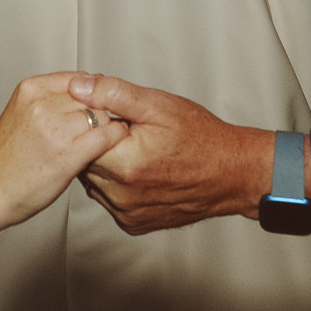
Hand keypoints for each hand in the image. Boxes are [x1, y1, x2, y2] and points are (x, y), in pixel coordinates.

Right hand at [0, 73, 131, 239]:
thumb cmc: (5, 158)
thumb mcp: (21, 112)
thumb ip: (50, 99)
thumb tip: (88, 89)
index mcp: (31, 89)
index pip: (80, 79)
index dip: (94, 94)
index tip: (98, 106)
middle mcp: (43, 104)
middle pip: (93, 97)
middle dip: (101, 112)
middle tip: (99, 127)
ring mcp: (56, 128)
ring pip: (102, 116)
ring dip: (107, 127)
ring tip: (99, 140)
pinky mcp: (68, 154)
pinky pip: (106, 136)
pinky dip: (114, 139)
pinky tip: (111, 145)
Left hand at [66, 73, 271, 234]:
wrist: (232, 175)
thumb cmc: (202, 139)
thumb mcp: (158, 105)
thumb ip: (113, 94)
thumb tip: (79, 87)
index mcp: (122, 164)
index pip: (79, 139)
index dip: (93, 122)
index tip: (114, 116)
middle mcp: (121, 195)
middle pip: (85, 162)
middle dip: (100, 144)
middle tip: (130, 133)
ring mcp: (126, 213)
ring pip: (95, 182)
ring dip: (108, 166)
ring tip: (138, 152)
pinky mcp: (133, 224)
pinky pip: (110, 199)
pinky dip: (119, 185)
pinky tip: (142, 172)